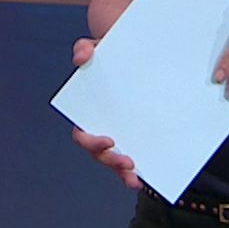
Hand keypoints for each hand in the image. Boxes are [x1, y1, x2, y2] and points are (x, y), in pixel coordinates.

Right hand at [71, 37, 140, 189]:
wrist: (136, 55)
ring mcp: (118, 136)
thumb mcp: (100, 48)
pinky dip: (137, 172)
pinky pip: (132, 160)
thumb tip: (81, 58)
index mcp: (89, 112)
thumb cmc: (114, 54)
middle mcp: (101, 128)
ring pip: (114, 162)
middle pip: (99, 154)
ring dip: (123, 173)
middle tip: (129, 162)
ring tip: (136, 179)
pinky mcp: (135, 139)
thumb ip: (86, 48)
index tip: (110, 140)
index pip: (83, 134)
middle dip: (111, 161)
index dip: (92, 141)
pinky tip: (147, 178)